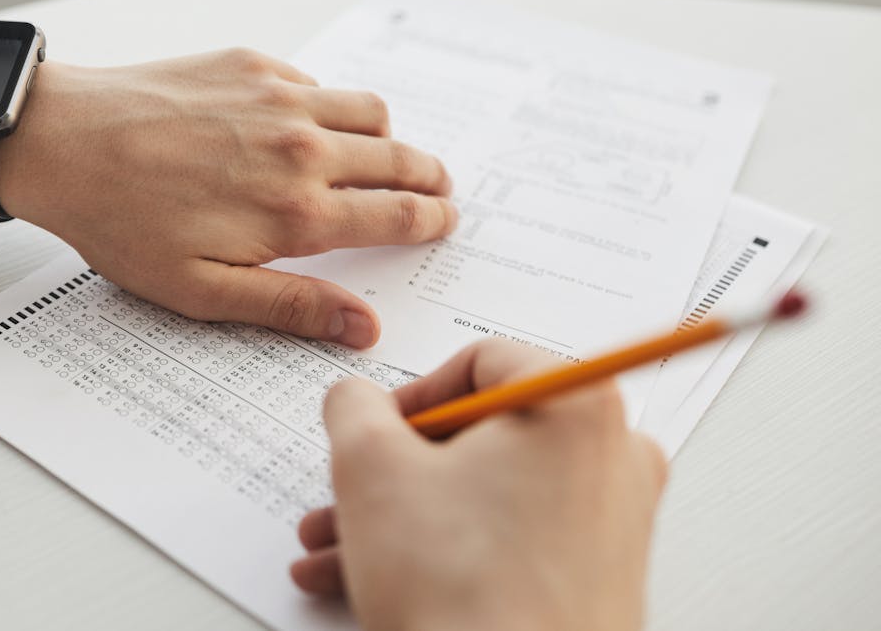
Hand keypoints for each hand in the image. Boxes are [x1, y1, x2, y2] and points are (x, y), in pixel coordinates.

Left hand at [0, 48, 454, 346]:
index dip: (430, 220)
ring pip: (370, 110)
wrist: (61, 142)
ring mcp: (279, 97)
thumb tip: (365, 327)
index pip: (397, 215)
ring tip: (388, 153)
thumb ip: (292, 306)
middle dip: (428, 176)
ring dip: (391, 135)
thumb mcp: (203, 291)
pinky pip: (317, 82)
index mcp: (297, 212)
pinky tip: (312, 124)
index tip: (444, 220)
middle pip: (398, 158)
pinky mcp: (250, 64)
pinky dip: (332, 104)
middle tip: (438, 187)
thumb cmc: (121, 223)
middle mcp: (303, 147)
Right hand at [291, 340, 667, 630]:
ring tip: (338, 548)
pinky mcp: (599, 581)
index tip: (376, 428)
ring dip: (404, 515)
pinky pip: (510, 541)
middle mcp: (612, 457)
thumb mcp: (371, 468)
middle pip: (484, 436)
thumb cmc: (463, 591)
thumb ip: (353, 407)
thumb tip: (356, 399)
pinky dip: (446, 550)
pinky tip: (373, 578)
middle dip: (396, 469)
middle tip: (350, 492)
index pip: (484, 361)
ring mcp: (614, 524)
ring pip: (487, 495)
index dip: (413, 394)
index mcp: (576, 404)